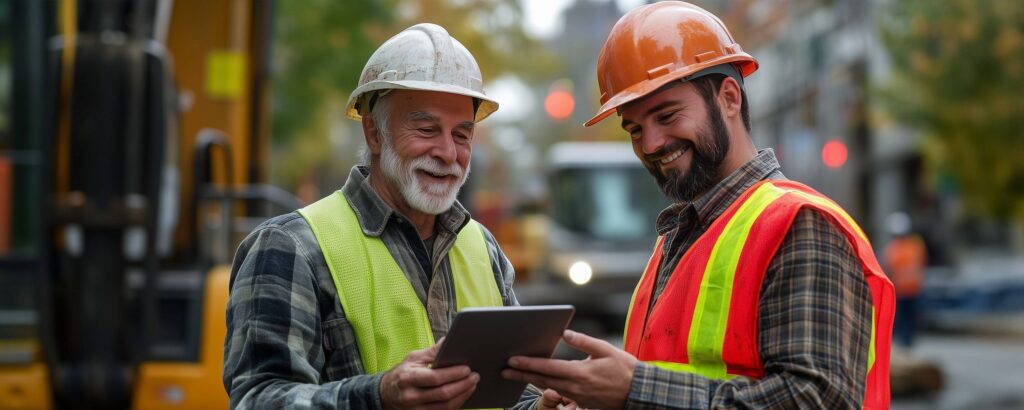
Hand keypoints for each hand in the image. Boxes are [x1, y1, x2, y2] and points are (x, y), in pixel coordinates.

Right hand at [380, 338, 479, 409]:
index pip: (434, 378)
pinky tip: (464, 394)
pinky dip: (456, 404)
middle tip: (475, 376)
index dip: (452, 374)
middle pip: (442, 394)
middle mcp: (411, 396)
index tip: (466, 368)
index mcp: (408, 378)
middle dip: (462, 385)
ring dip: (463, 395)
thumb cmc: (401, 374)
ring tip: (473, 384)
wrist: (385, 395)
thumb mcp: (412, 359)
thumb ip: (432, 351)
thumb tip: (449, 340)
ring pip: (445, 407)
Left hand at [503, 330, 636, 409]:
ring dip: (530, 381)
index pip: (547, 368)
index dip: (528, 363)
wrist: (638, 393)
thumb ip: (583, 342)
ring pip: (548, 388)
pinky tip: (537, 381)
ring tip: (514, 374)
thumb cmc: (624, 369)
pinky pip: (558, 393)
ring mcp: (577, 397)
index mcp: (580, 372)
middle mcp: (575, 387)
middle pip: (542, 380)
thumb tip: (565, 333)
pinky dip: (545, 386)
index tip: (512, 359)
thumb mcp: (606, 350)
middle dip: (521, 374)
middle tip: (503, 370)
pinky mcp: (581, 402)